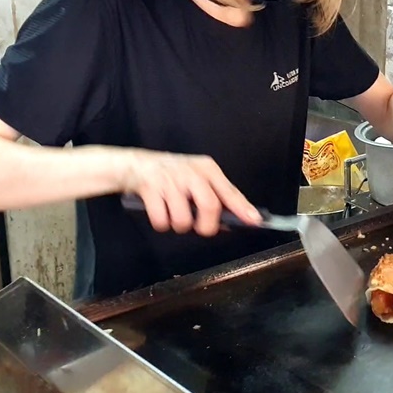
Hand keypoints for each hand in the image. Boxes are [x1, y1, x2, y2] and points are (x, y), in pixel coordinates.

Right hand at [119, 148, 261, 236]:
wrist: (137, 165)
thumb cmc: (172, 175)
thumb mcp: (197, 178)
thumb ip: (215, 198)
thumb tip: (231, 222)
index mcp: (207, 169)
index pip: (229, 191)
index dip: (242, 208)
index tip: (255, 221)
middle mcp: (191, 173)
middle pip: (210, 206)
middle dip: (206, 226)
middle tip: (201, 228)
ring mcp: (170, 180)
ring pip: (183, 219)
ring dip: (180, 226)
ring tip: (175, 215)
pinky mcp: (150, 189)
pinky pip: (161, 221)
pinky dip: (162, 224)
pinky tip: (160, 212)